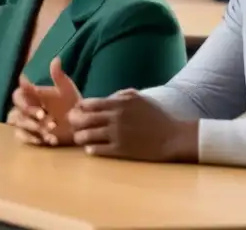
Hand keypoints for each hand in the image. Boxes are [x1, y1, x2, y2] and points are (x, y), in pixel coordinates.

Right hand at [9, 58, 81, 145]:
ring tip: (50, 131)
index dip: (23, 98)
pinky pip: (21, 137)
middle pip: (15, 110)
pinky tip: (46, 140)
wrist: (81, 123)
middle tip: (45, 117)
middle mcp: (26, 108)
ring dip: (32, 127)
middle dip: (29, 114)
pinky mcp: (31, 135)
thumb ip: (59, 76)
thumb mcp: (67, 88)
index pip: (18, 94)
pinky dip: (31, 139)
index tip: (38, 104)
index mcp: (32, 95)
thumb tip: (56, 59)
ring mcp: (27, 122)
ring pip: (17, 123)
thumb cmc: (71, 102)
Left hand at [67, 89, 197, 161]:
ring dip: (80, 137)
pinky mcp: (121, 150)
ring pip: (88, 135)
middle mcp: (115, 118)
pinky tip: (90, 149)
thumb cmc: (157, 116)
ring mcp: (117, 135)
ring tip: (79, 138)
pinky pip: (99, 150)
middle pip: (84, 119)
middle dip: (75, 122)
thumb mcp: (139, 99)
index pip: (89, 104)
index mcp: (119, 104)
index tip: (77, 110)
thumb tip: (107, 97)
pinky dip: (91, 149)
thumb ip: (121, 95)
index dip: (80, 107)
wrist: (172, 137)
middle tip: (72, 125)